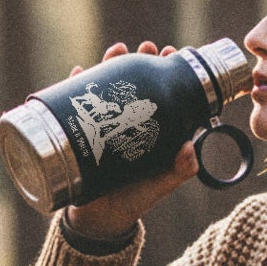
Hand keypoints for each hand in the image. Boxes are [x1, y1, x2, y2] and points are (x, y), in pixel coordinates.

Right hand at [63, 41, 197, 239]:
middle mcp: (130, 121)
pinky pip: (77, 103)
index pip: (163, 91)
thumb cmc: (135, 200)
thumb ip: (178, 170)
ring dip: (111, 64)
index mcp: (154, 129)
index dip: (167, 70)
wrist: (100, 219)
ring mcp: (105, 124)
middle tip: (145, 47)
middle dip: (140, 60)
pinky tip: (78, 72)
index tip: (170, 52)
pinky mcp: (82, 130)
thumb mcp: (160, 185)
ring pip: (108, 86)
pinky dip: (76, 85)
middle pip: (136, 81)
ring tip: (116, 50)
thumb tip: (190, 149)